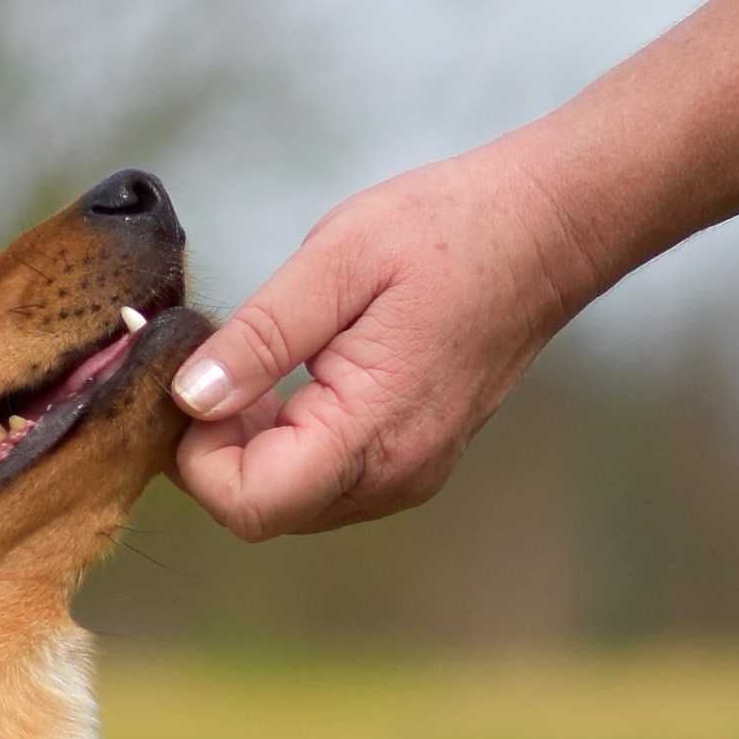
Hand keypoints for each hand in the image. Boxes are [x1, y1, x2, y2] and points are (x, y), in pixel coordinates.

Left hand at [169, 145, 593, 539]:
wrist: (548, 229)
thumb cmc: (452, 230)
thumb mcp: (337, 262)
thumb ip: (259, 336)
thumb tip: (190, 396)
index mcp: (371, 433)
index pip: (247, 503)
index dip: (198, 456)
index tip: (193, 386)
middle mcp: (391, 475)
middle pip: (263, 509)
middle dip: (218, 451)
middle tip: (216, 367)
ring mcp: (406, 475)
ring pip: (289, 500)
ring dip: (251, 447)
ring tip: (257, 365)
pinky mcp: (410, 460)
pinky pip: (324, 479)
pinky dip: (287, 443)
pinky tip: (293, 381)